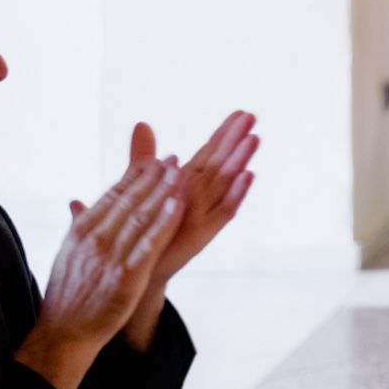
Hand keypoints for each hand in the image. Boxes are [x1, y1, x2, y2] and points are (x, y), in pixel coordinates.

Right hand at [18, 159, 181, 388]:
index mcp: (82, 230)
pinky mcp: (126, 276)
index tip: (153, 158)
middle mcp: (95, 238)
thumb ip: (80, 225)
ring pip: (140, 217)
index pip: (112, 195)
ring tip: (179, 172)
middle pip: (128, 200)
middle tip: (172, 157)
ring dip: (161, 192)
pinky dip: (163, 222)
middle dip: (152, 177)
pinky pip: (148, 244)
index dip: (135, 175)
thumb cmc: (69, 293)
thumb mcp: (70, 252)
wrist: (63, 333)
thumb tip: (79, 201)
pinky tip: (178, 206)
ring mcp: (110, 256)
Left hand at [115, 110, 258, 285]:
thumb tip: (141, 124)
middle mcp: (199, 197)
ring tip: (254, 139)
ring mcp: (203, 214)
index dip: (223, 133)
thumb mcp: (140, 189)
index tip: (240, 112)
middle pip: (222, 163)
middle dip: (237, 140)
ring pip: (226, 182)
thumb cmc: (141, 234)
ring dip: (241, 160)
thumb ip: (143, 159)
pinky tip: (248, 177)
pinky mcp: (202, 233)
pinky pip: (222, 212)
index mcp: (185, 184)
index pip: (209, 153)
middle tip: (252, 117)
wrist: (134, 276)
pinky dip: (236, 194)